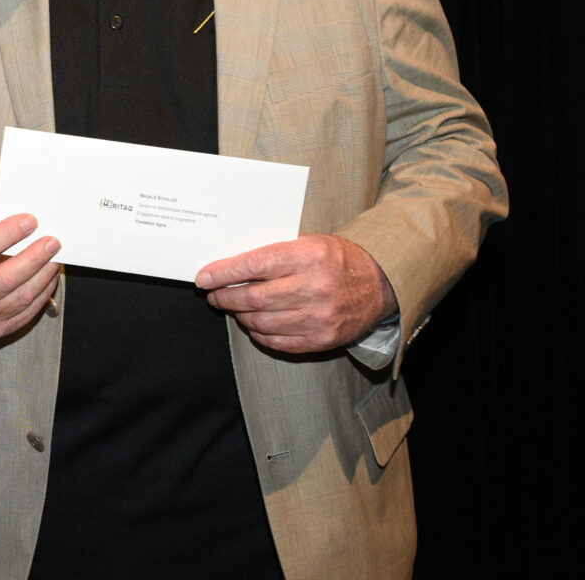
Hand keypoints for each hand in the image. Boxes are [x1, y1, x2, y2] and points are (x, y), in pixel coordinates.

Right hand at [0, 214, 59, 338]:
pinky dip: (43, 292)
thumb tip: (21, 222)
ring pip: (21, 297)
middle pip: (6, 278)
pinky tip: (48, 276)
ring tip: (55, 257)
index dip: (9, 233)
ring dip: (44, 275)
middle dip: (34, 257)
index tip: (30, 220)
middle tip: (52, 242)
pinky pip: (27, 312)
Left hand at [196, 234, 396, 353]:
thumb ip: (274, 253)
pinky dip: (258, 334)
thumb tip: (228, 266)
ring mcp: (319, 318)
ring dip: (239, 316)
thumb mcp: (308, 242)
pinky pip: (277, 342)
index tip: (203, 277)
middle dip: (225, 297)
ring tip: (233, 307)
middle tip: (214, 294)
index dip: (223, 273)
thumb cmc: (338, 259)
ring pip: (261, 322)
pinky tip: (253, 323)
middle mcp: (314, 288)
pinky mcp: (322, 340)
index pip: (253, 265)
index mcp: (309, 257)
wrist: (380, 284)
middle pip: (253, 298)